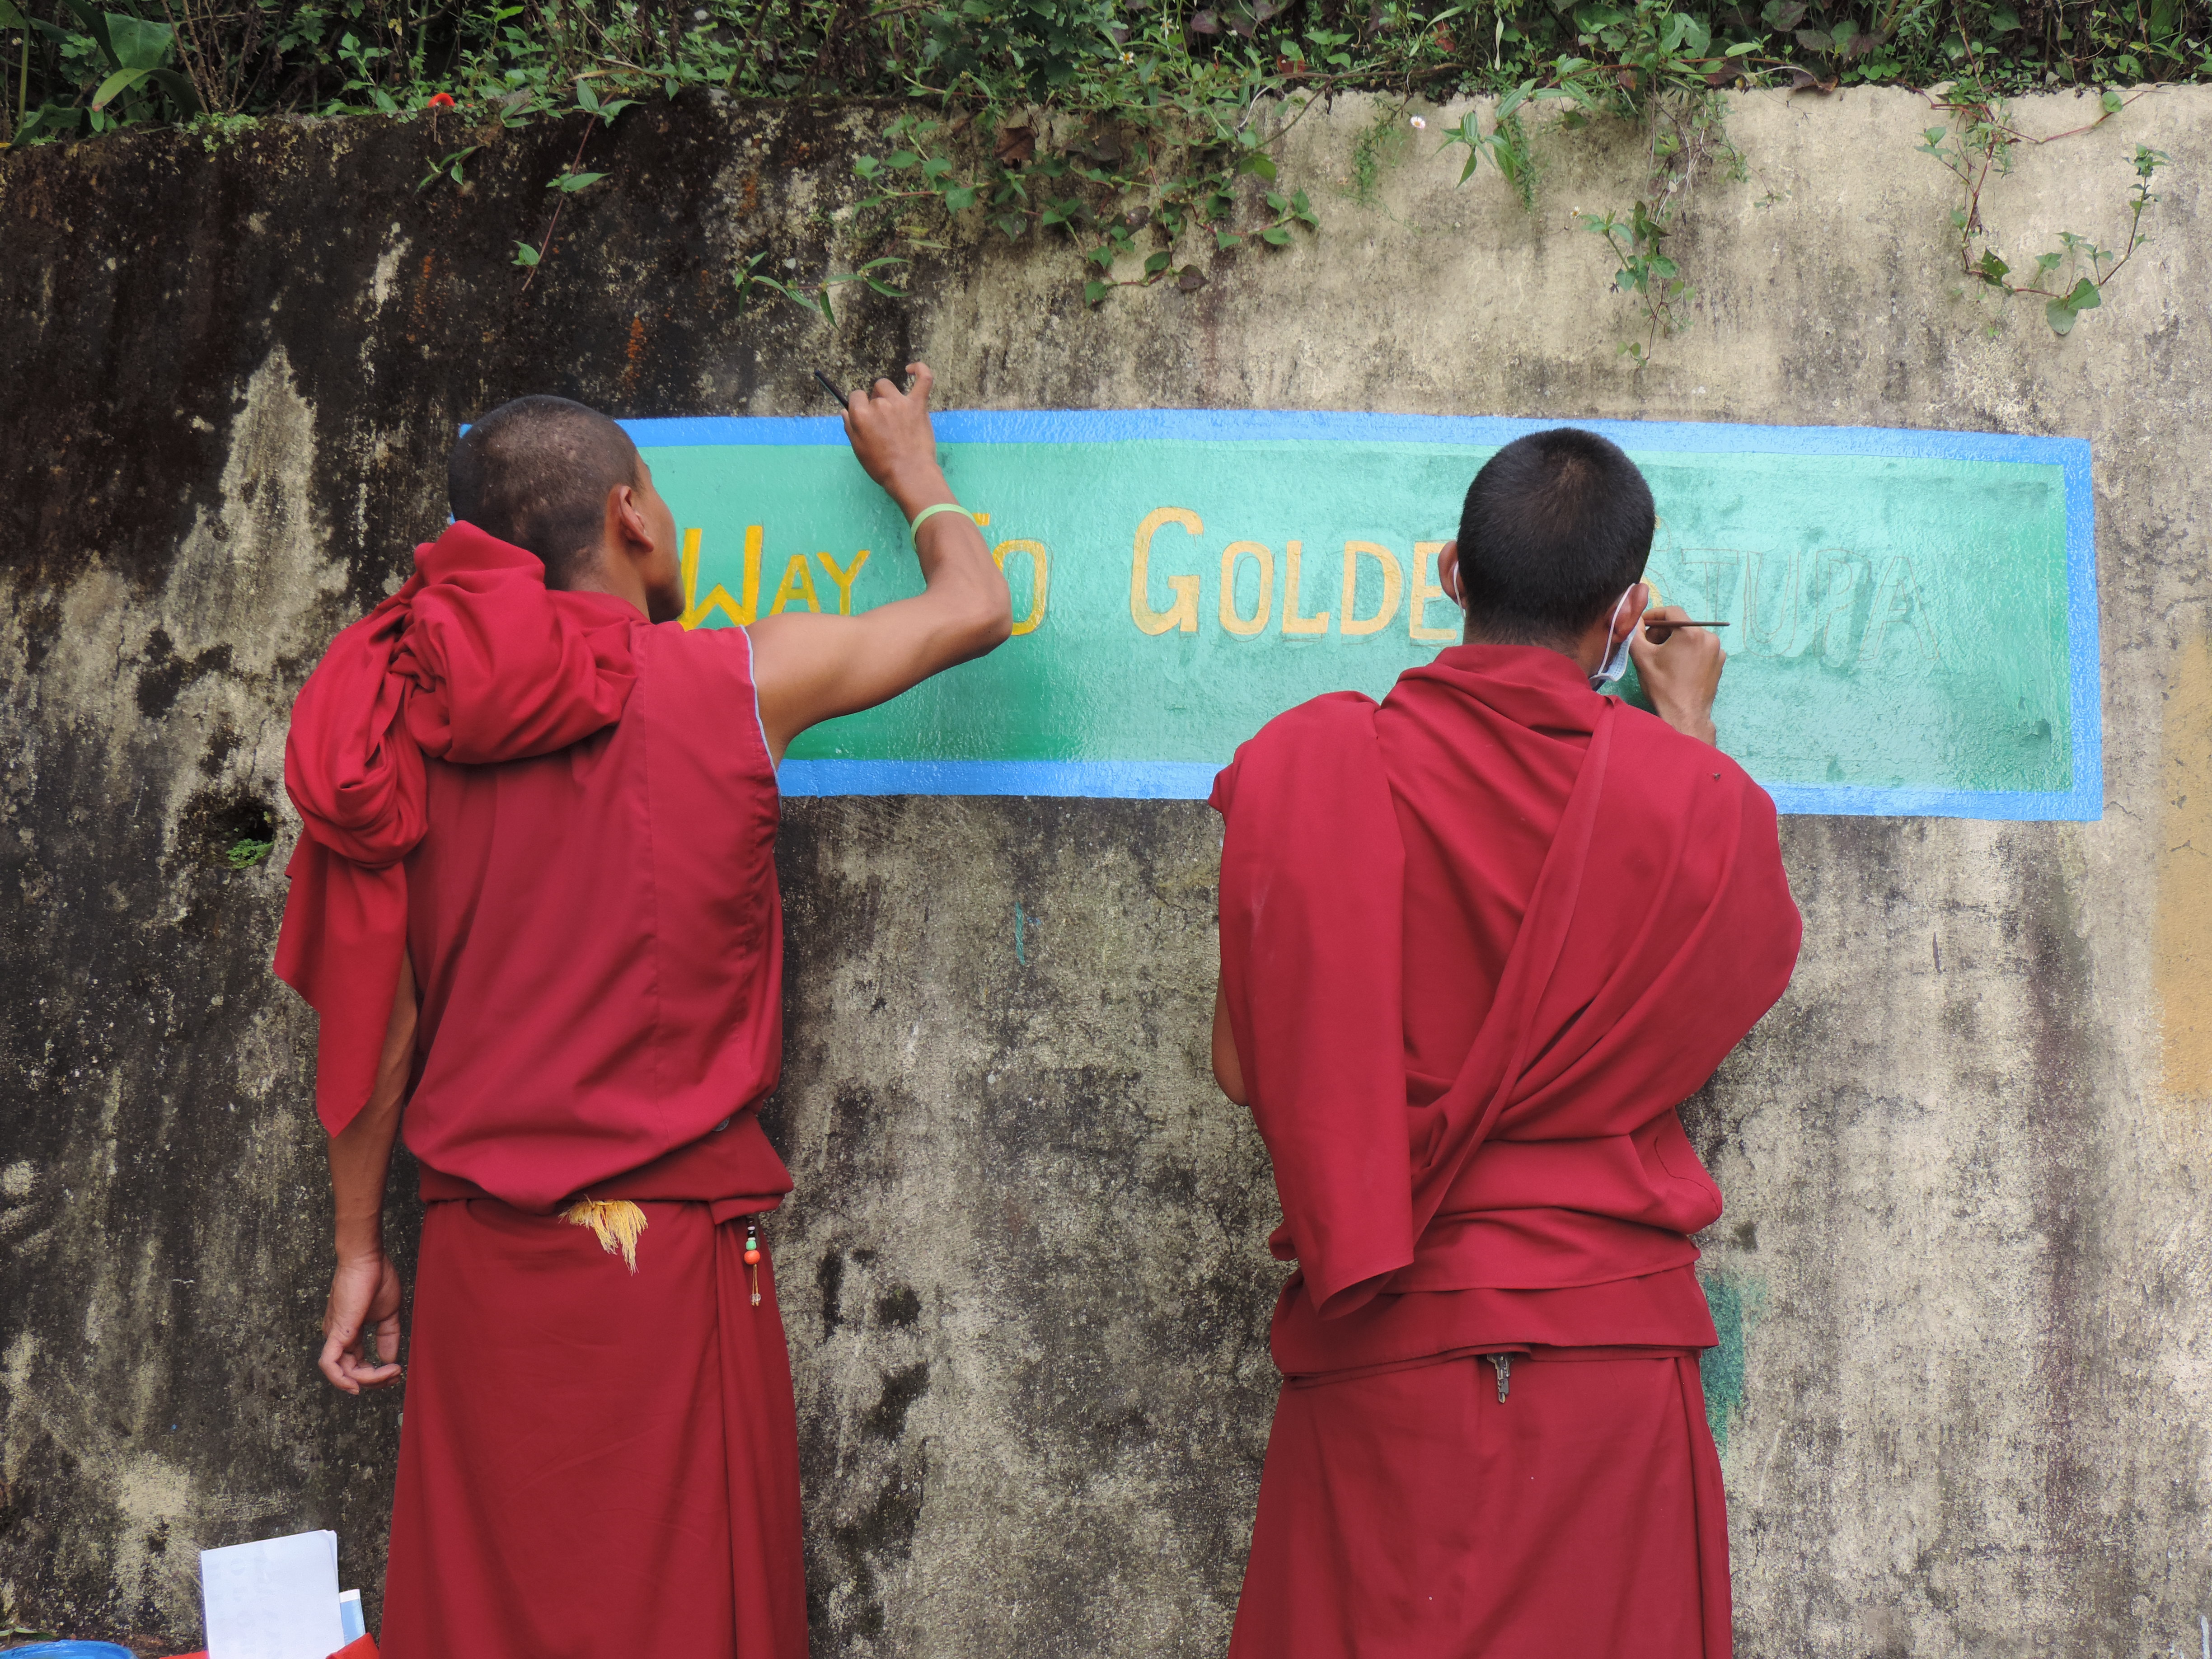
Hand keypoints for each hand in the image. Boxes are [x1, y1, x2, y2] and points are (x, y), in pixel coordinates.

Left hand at [320, 1251, 403, 1393]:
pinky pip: (330, 1365)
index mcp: (349, 1334)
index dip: (377, 1375)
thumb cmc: (377, 1278)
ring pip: (343, 1373)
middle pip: (351, 1373)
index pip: (357, 1365)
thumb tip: (389, 1359)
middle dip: (375, 1380)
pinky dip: (341, 1379)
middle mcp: (338, 1338)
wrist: (367, 1259)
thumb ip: (388, 1337)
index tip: (397, 1371)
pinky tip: (357, 1385)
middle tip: (396, 1373)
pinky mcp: (336, 1332)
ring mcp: (335, 1336)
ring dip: (368, 1379)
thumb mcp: (388, 1313)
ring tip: (390, 1371)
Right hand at [841, 363, 948, 514]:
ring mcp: (900, 403)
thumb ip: (850, 426)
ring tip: (896, 414)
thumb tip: (845, 410)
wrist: (910, 474)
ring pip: (890, 387)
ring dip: (890, 396)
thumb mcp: (858, 449)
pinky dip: (920, 370)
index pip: (856, 397)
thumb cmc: (882, 466)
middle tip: (884, 424)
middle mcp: (879, 405)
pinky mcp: (918, 405)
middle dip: (876, 403)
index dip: (860, 406)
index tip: (867, 418)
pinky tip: (912, 369)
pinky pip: (924, 379)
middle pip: (874, 392)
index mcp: (861, 415)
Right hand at [1629, 605, 1723, 745]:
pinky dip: (1688, 652)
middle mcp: (1708, 637)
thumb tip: (1633, 620)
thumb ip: (1635, 634)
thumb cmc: (1663, 687)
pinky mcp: (1719, 662)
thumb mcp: (1642, 658)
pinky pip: (1701, 648)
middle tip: (1649, 645)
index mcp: (1690, 632)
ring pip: (1691, 637)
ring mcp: (1717, 650)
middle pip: (1682, 624)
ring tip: (1663, 658)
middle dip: (1663, 631)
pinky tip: (1678, 666)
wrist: (1684, 715)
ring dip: (1675, 642)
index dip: (1654, 616)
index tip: (1642, 625)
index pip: (1671, 611)